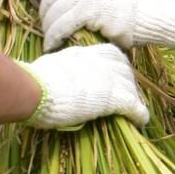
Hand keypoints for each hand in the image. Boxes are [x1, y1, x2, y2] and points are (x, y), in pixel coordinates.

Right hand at [22, 43, 149, 129]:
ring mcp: (107, 79)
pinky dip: (139, 113)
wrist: (34, 89)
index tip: (116, 74)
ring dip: (134, 97)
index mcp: (83, 54)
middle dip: (128, 81)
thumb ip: (59, 69)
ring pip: (130, 86)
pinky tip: (141, 120)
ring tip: (134, 109)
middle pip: (124, 69)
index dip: (116, 65)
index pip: (110, 53)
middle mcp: (99, 63)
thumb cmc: (33, 81)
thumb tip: (52, 75)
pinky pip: (132, 105)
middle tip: (128, 93)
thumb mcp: (49, 66)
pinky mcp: (111, 98)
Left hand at [32, 0, 174, 50]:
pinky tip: (51, 45)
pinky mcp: (88, 11)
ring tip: (49, 38)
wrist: (150, 16)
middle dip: (44, 10)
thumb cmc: (133, 9)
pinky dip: (53, 36)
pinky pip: (61, 25)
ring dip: (47, 26)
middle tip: (44, 24)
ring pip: (54, 10)